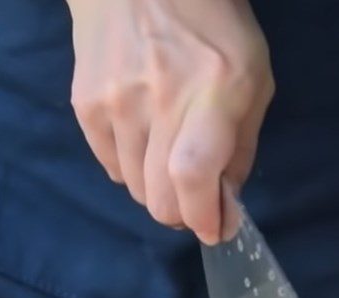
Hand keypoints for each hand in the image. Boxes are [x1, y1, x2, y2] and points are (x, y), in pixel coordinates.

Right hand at [66, 0, 273, 243]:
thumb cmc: (212, 25)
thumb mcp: (253, 79)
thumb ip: (241, 148)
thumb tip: (224, 207)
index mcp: (212, 91)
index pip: (193, 176)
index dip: (202, 216)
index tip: (214, 230)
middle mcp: (158, 99)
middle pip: (158, 198)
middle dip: (182, 213)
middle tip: (194, 200)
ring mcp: (115, 102)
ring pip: (135, 189)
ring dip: (157, 191)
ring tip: (169, 158)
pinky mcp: (85, 104)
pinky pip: (111, 168)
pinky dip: (132, 170)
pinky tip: (144, 141)